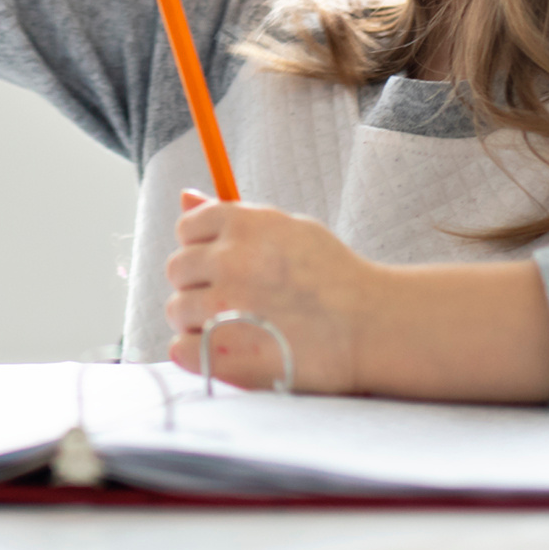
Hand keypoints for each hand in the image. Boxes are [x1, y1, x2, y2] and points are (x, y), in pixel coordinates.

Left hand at [165, 191, 548, 402]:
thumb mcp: (290, 229)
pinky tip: (229, 352)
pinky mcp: (220, 352)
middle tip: (237, 302)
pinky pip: (180, 349)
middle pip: (177, 269)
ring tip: (239, 328)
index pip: (188, 227)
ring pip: (176, 310)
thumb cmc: (335, 279)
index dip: (205, 248)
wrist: (373, 329)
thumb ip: (234, 216)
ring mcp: (221, 307)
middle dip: (200, 284)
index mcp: (243, 224)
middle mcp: (227, 261)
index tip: (227, 266)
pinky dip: (197, 353)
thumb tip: (184, 196)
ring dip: (199, 320)